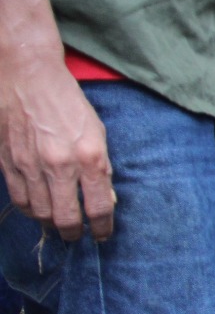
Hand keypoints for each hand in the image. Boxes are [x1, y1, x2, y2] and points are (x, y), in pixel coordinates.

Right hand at [0, 61, 114, 240]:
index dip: (103, 227)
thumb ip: (100, 166)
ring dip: (52, 223)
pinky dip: (31, 211)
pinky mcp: (8, 164)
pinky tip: (39, 209)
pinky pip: (20, 201)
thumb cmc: (67, 103)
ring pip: (41, 214)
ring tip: (60, 223)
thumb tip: (105, 198)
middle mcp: (59, 165)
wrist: (26, 78)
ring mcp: (30, 167)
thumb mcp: (96, 131)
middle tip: (78, 235)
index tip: (103, 234)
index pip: (99, 207)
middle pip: (67, 218)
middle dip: (74, 233)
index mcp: (89, 156)